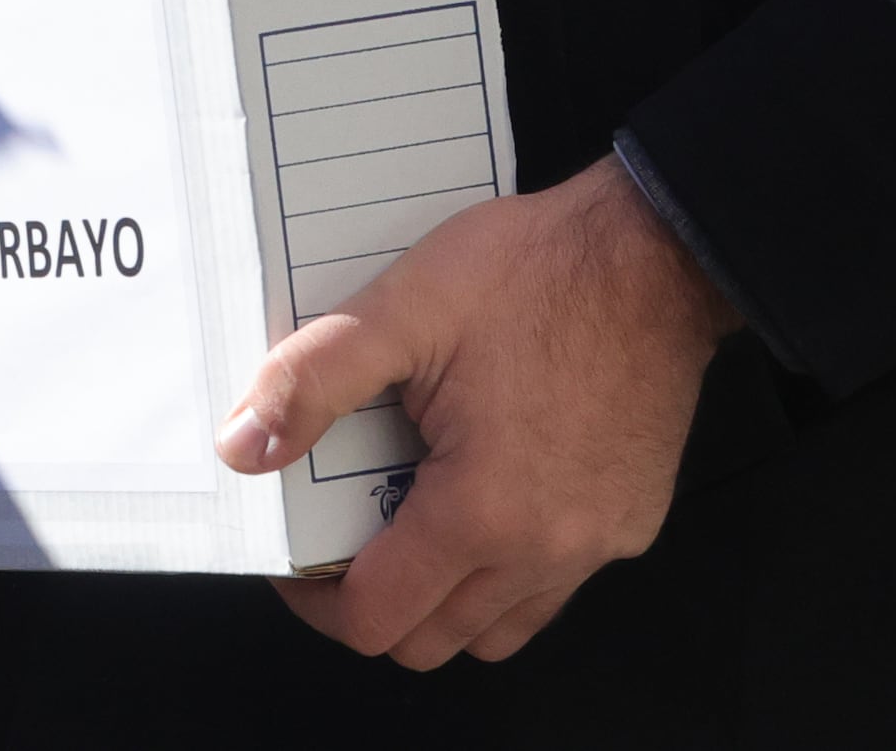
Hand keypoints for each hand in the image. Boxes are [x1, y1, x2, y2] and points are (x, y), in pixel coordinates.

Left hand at [224, 156, 737, 667]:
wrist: (653, 255)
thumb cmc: (536, 274)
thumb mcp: (401, 309)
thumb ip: (310, 381)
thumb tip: (242, 445)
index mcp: (483, 512)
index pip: (376, 618)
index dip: (313, 597)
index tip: (294, 555)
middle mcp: (548, 549)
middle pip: (432, 640)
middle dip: (371, 602)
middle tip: (341, 535)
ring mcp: (597, 544)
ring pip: (497, 627)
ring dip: (440, 595)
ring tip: (404, 517)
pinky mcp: (630, 523)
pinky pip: (552, 586)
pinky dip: (502, 570)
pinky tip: (476, 496)